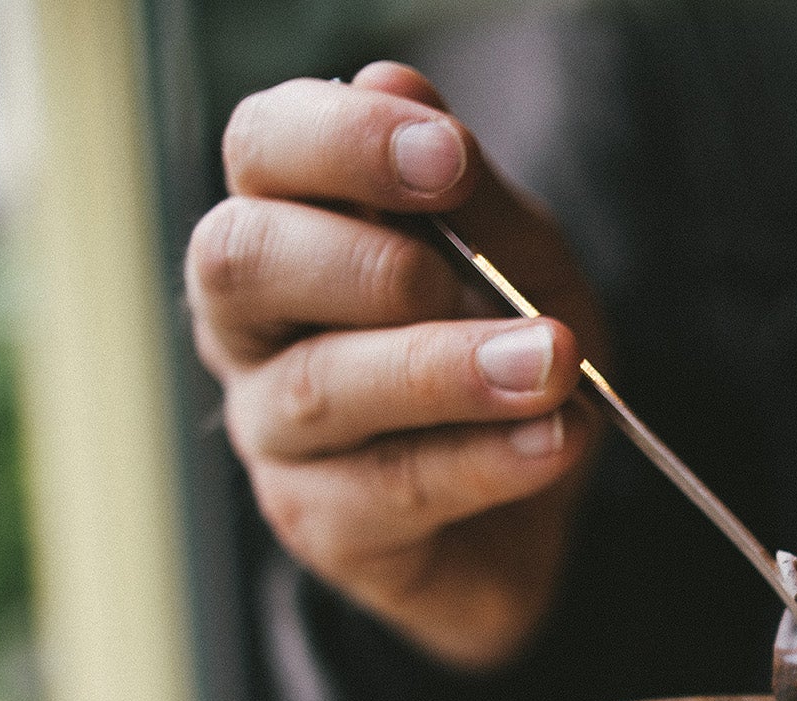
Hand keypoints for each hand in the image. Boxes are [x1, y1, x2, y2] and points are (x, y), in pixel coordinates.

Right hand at [186, 62, 604, 670]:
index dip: (341, 142)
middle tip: (472, 276)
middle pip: (242, 260)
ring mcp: (273, 432)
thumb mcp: (519, 260)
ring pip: (320, 386)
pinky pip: (388, 489)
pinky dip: (482, 459)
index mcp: (289, 225)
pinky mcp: (322, 525)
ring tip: (550, 364)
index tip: (445, 158)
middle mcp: (252, 325)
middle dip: (369, 260)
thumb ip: (468, 192)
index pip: (262, 151)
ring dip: (446, 369)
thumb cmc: (505, 355)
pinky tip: (553, 440)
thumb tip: (392, 78)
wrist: (536, 513)